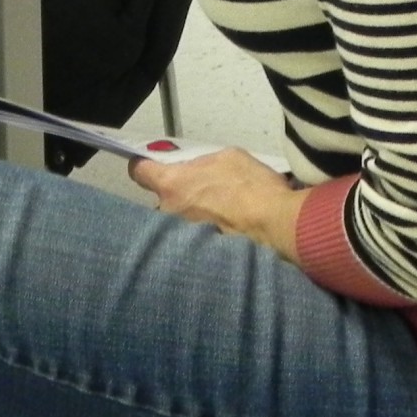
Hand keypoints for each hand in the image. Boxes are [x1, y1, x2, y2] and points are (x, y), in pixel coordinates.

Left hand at [131, 148, 302, 260]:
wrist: (276, 228)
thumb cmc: (252, 187)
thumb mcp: (229, 158)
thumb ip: (203, 164)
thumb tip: (196, 172)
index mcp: (172, 184)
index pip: (139, 171)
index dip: (144, 166)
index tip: (153, 166)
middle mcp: (167, 213)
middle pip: (161, 201)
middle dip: (176, 199)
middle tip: (200, 198)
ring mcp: (179, 240)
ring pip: (176, 226)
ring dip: (190, 222)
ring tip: (216, 221)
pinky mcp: (195, 259)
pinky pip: (191, 245)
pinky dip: (202, 241)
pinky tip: (222, 236)